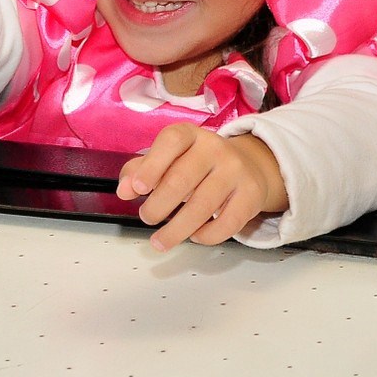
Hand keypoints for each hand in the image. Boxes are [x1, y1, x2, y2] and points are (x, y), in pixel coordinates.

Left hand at [117, 124, 287, 251]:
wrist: (249, 165)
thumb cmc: (197, 164)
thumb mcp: (169, 158)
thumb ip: (141, 170)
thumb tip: (125, 190)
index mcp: (190, 135)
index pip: (171, 142)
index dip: (152, 165)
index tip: (138, 188)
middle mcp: (214, 148)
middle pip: (182, 179)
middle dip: (158, 205)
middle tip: (147, 218)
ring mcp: (236, 171)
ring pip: (203, 206)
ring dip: (176, 229)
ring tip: (160, 241)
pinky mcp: (251, 195)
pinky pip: (228, 222)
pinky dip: (207, 235)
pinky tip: (194, 237)